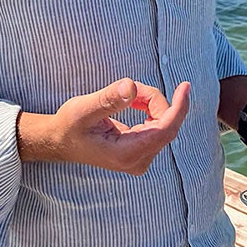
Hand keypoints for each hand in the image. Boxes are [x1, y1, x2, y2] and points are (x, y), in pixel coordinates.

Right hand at [17, 78, 190, 174]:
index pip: (165, 130)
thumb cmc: (69, 126)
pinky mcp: (141, 152)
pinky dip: (148, 109)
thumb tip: (131, 86)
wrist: (61, 141)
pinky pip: (156, 126)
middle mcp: (138, 160)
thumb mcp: (83, 109)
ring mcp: (141, 158)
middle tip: (131, 87)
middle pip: (164, 123)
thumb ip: (108, 99)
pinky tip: (133, 103)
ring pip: (161, 123)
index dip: (178, 107)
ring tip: (126, 96)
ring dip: (148, 103)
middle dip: (153, 99)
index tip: (185, 86)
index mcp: (127, 153)